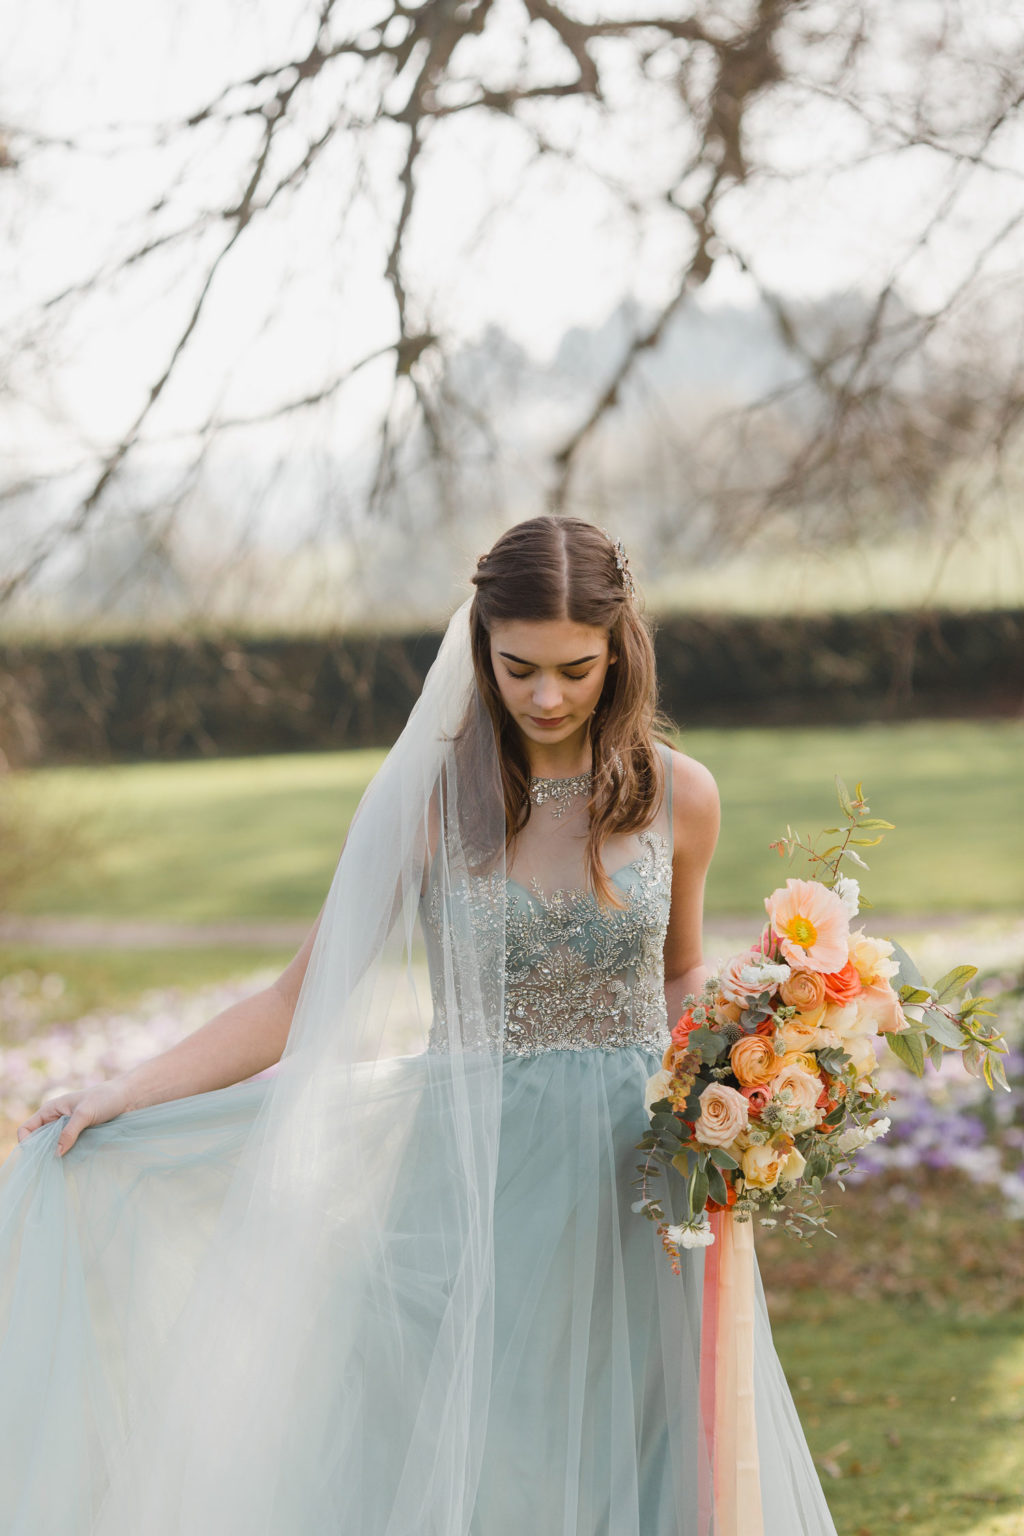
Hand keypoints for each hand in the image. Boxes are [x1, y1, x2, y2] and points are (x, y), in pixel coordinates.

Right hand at [16, 1080, 132, 1156]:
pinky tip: (76, 1164)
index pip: (27, 1129)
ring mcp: (69, 1130)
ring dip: (58, 1157)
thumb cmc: (106, 1098)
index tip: (37, 1156)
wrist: (129, 1098)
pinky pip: (70, 1151)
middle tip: (50, 1167)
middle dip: (42, 1154)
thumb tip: (56, 1154)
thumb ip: (70, 1132)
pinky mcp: (81, 1137)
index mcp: (51, 1110)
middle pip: (39, 1142)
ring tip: (63, 1167)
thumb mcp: (85, 1113)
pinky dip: (71, 1157)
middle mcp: (57, 1121)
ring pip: (55, 1148)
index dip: (26, 1143)